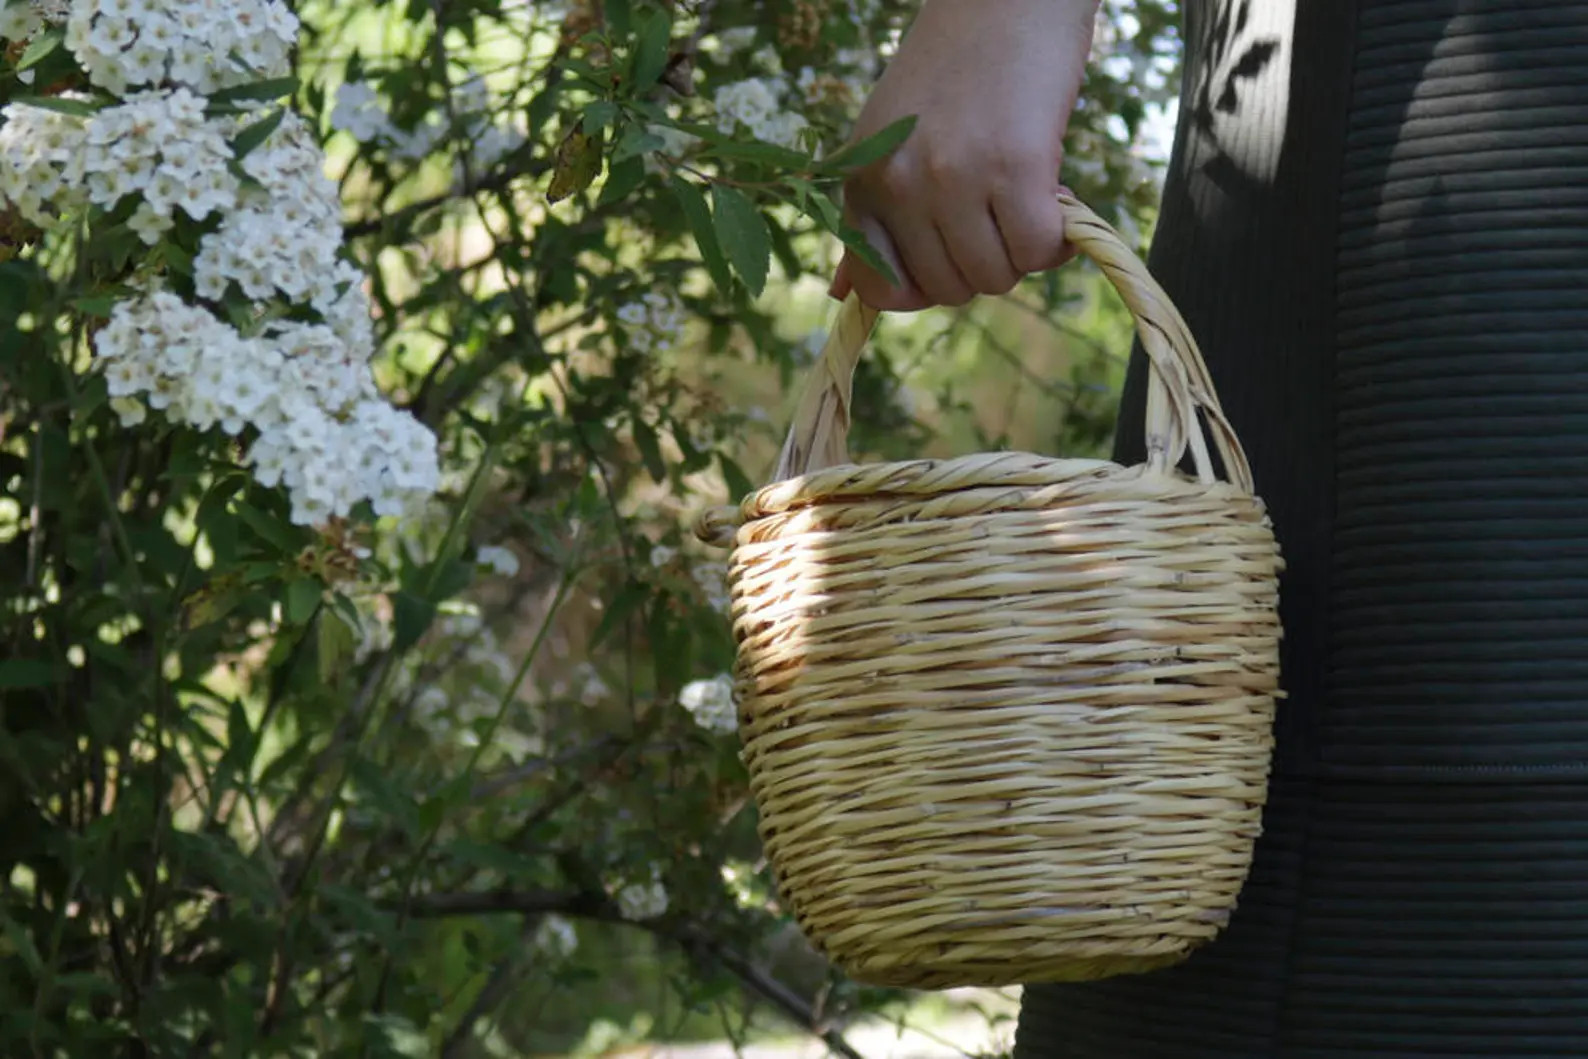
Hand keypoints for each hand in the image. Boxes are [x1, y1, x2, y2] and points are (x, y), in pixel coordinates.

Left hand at [832, 0, 1097, 311]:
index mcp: (862, 178)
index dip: (924, 286)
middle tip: (999, 214)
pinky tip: (1058, 202)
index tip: (953, 253)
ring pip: (994, 278)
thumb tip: (841, 295)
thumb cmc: (955, 67)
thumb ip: (870, 217)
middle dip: (981, 265)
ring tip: (1028, 202)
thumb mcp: (892, 139)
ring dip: (1022, 254)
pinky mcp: (1016, 167)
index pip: (879, 287)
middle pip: (947, 289)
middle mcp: (900, 184)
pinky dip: (1055, 243)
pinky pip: (1037, 250)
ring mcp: (955, 178)